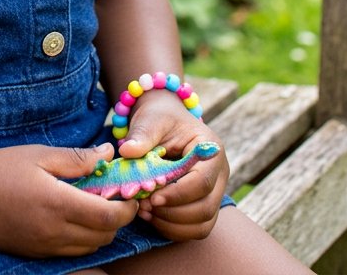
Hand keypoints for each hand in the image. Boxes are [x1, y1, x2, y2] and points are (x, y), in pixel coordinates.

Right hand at [0, 142, 139, 257]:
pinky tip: (71, 215)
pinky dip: (81, 238)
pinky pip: (70, 252)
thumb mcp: (38, 154)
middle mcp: (54, 232)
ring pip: (89, 248)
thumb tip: (107, 154)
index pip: (108, 217)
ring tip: (92, 203)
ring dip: (99, 230)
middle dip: (116, 218)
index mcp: (57, 204)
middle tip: (113, 195)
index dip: (126, 208)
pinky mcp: (34, 254)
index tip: (130, 192)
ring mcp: (44, 247)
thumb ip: (76, 158)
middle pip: (103, 237)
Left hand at [116, 92, 228, 241]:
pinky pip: (195, 228)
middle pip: (206, 208)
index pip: (202, 181)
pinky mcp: (204, 205)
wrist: (164, 119)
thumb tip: (128, 151)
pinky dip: (173, 228)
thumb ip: (141, 135)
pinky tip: (151, 216)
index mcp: (211, 149)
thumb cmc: (160, 117)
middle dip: (173, 213)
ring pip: (202, 224)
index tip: (152, 198)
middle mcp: (219, 173)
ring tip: (144, 212)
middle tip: (143, 207)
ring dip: (172, 224)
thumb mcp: (151, 120)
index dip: (177, 194)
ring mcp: (215, 192)